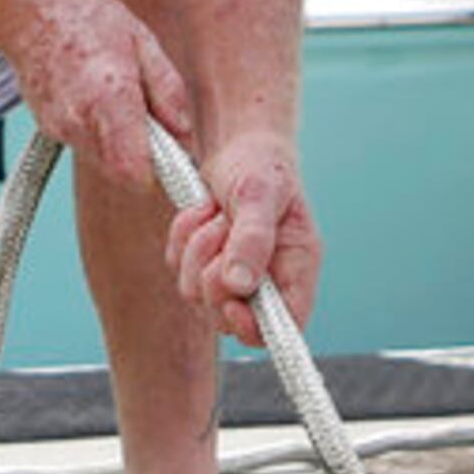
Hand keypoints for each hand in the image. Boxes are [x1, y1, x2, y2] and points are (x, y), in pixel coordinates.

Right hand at [6, 0, 195, 195]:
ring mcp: (60, 129)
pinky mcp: (49, 130)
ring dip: (124, 146)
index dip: (162, 173)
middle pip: (124, 172)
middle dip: (146, 158)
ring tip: (125, 102)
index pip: (136, 171)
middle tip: (155, 122)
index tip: (177, 156)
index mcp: (111, 97)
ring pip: (106, 163)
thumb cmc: (86, 18)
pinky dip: (103, 135)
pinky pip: (87, 147)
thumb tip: (185, 135)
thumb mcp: (143, 42)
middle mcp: (80, 122)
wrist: (27, 10)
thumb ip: (168, 92)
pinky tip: (101, 100)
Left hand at [164, 128, 320, 343]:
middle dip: (213, 275)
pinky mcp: (202, 264)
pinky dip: (181, 238)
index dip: (255, 328)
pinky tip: (201, 212)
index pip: (284, 326)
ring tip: (214, 214)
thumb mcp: (260, 194)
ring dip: (196, 249)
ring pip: (196, 293)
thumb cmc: (262, 167)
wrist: (239, 146)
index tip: (232, 305)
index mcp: (296, 268)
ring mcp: (232, 276)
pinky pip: (177, 269)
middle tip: (221, 229)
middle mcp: (267, 280)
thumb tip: (240, 285)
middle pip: (229, 317)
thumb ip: (253, 238)